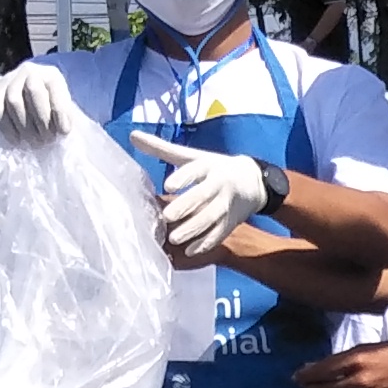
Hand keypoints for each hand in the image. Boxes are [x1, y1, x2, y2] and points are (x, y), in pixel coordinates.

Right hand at [0, 60, 80, 140]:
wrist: (25, 104)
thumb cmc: (50, 110)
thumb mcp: (63, 109)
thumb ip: (66, 115)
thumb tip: (64, 129)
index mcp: (51, 74)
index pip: (55, 88)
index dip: (60, 112)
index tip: (63, 132)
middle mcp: (29, 71)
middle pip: (34, 90)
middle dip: (42, 119)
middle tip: (47, 140)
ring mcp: (8, 80)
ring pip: (14, 100)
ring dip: (25, 126)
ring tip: (34, 142)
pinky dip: (7, 127)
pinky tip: (17, 140)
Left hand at [137, 135, 273, 264]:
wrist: (254, 182)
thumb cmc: (215, 167)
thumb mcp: (193, 156)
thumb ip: (162, 149)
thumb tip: (133, 136)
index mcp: (208, 166)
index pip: (196, 170)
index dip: (183, 177)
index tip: (167, 186)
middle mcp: (219, 184)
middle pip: (203, 195)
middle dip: (186, 206)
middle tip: (167, 216)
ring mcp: (226, 205)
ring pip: (211, 218)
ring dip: (193, 229)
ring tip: (174, 238)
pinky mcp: (231, 222)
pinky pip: (219, 234)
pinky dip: (205, 243)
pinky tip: (190, 251)